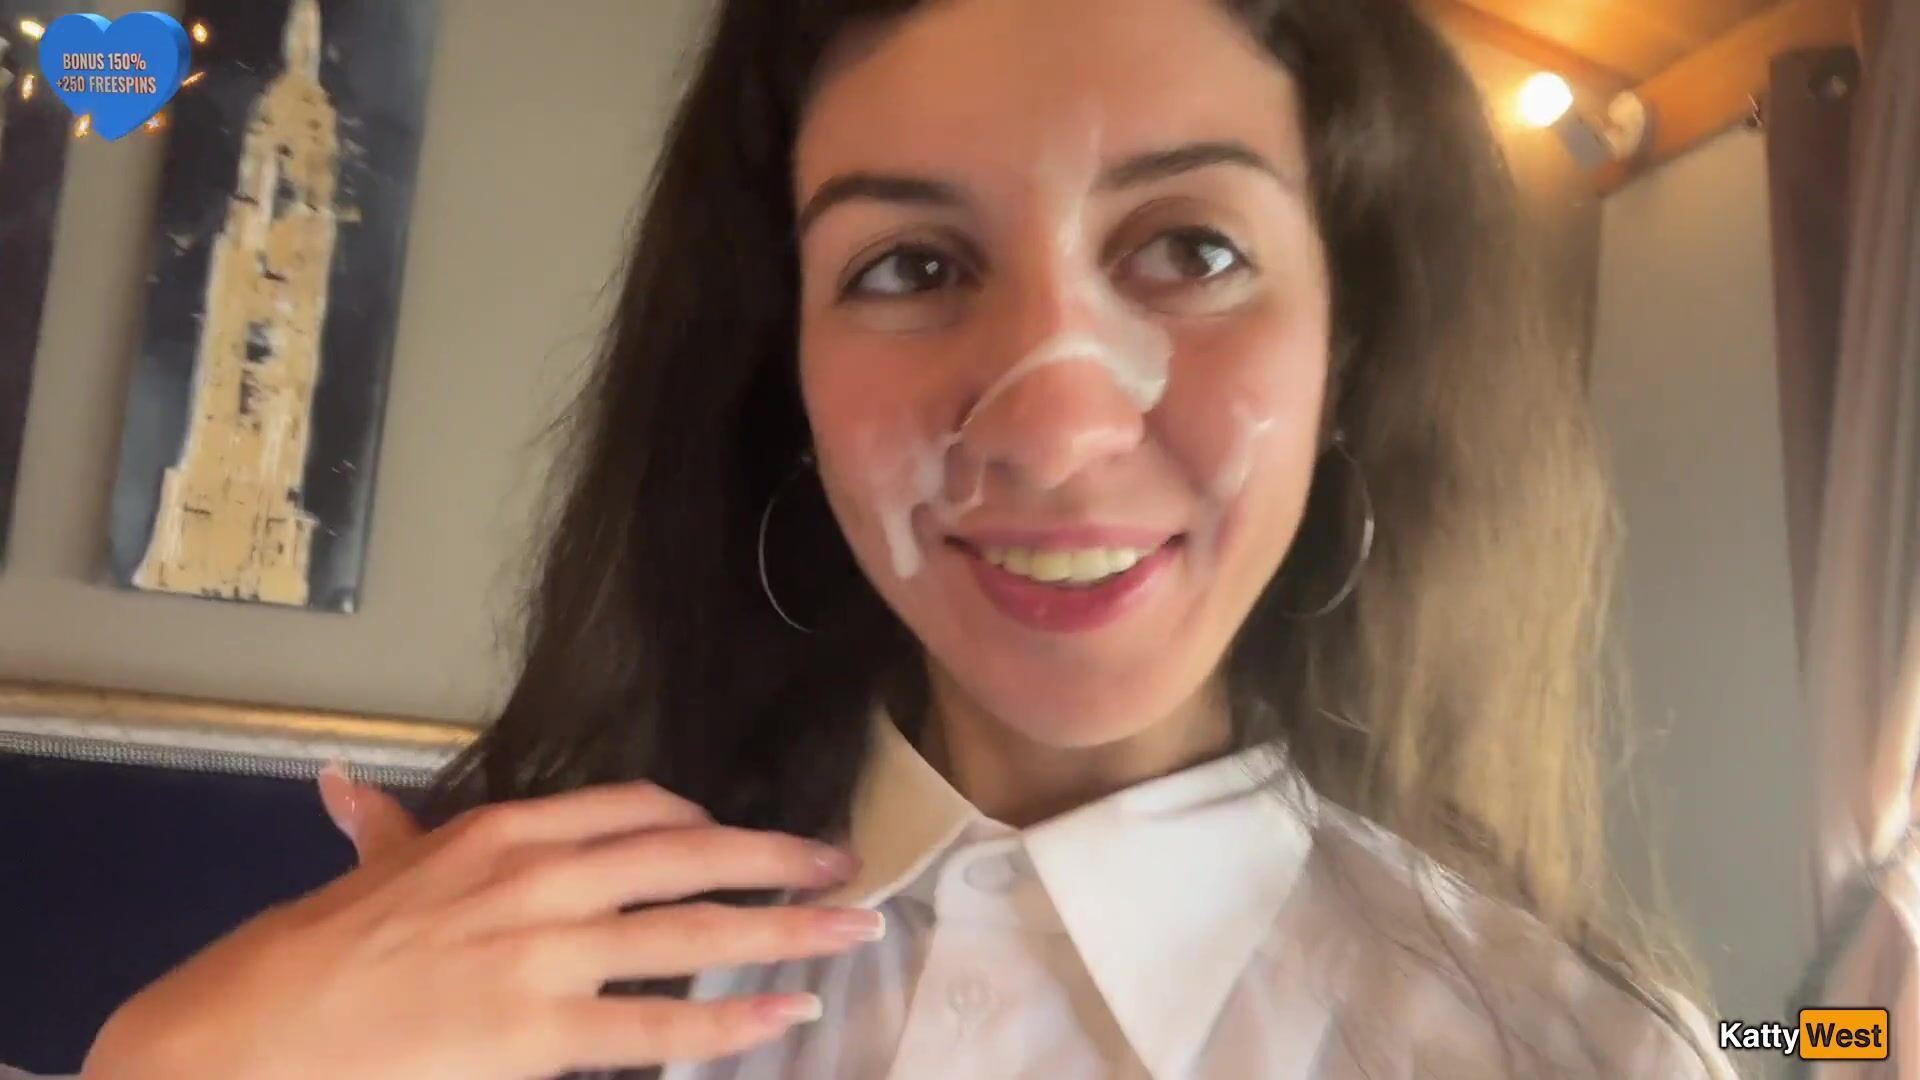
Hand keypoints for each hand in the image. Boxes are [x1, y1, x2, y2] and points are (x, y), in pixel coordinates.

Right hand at [79, 768, 878, 1079]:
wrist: (256, 1032)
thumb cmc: (308, 953)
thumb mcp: (365, 872)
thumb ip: (381, 831)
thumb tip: (346, 789)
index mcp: (503, 832)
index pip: (630, 810)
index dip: (698, 824)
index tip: (737, 837)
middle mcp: (539, 878)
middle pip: (687, 861)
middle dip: (776, 862)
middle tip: (845, 865)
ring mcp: (545, 955)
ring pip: (692, 937)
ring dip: (784, 931)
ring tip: (853, 929)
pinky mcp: (539, 1033)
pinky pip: (656, 1028)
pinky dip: (730, 1021)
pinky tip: (785, 1013)